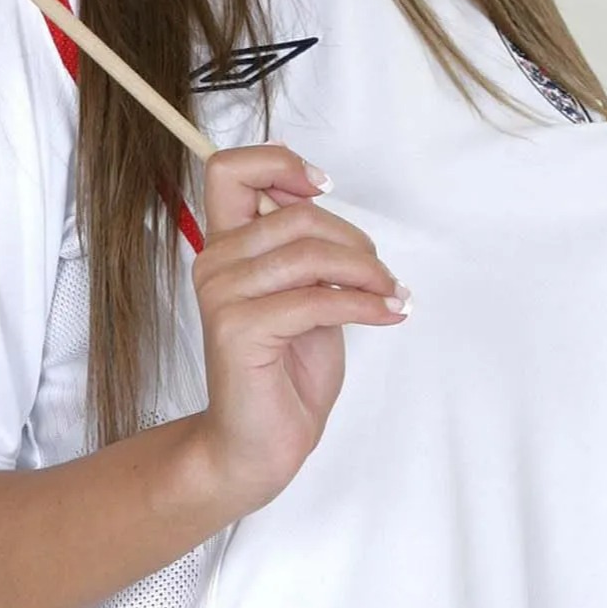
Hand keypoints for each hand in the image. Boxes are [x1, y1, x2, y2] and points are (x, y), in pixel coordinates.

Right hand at [189, 143, 410, 513]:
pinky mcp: (238, 328)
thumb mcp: (303, 294)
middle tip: (383, 276)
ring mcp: (221, 295)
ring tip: (392, 296)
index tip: (321, 186)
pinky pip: (318, 299)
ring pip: (311, 253)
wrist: (258, 445)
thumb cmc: (284, 372)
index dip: (279, 163)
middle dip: (355, 241)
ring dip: (367, 273)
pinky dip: (366, 305)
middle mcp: (214, 263)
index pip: (229, 169)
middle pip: (296, 214)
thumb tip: (329, 205)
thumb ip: (306, 249)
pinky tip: (390, 315)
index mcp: (225, 246)